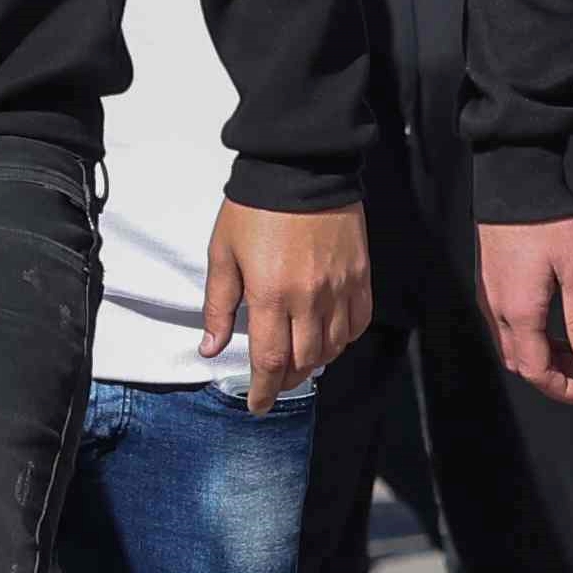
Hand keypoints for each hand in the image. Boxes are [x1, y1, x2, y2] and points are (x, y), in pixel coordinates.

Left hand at [204, 201, 372, 406]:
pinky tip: (328, 337)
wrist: (300, 167)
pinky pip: (358, 322)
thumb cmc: (253, 209)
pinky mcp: (360, 275)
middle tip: (274, 383)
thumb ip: (218, 307)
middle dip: (287, 380)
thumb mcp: (222, 255)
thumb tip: (211, 349)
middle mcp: (310, 298)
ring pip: (334, 347)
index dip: (265, 390)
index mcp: (270, 294)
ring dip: (314, 362)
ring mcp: (340, 287)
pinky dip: (344, 339)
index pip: (271, 361)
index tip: (257, 405)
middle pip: (305, 361)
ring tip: (298, 361)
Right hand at [481, 213, 572, 402]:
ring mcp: (488, 300)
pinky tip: (549, 323)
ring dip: (538, 355)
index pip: (535, 371)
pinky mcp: (486, 287)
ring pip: (511, 347)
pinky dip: (527, 337)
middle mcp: (498, 312)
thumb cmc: (548, 224)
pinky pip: (504, 327)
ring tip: (570, 345)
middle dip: (551, 373)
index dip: (560, 389)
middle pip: (520, 364)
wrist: (514, 186)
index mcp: (521, 313)